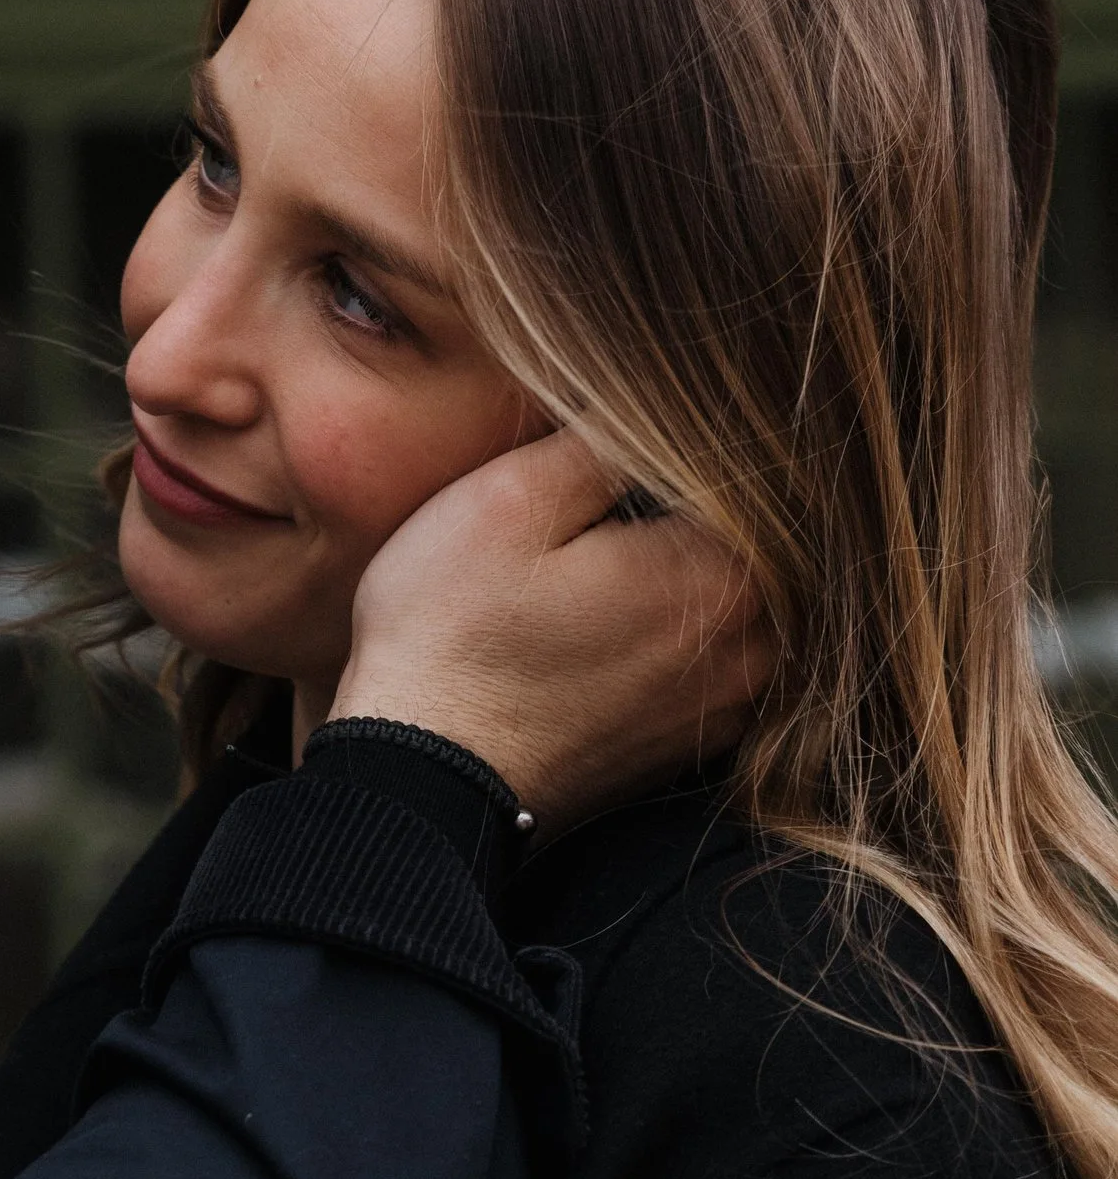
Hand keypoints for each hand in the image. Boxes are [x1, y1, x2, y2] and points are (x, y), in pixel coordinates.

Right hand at [329, 432, 768, 830]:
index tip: (635, 432)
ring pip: (744, 600)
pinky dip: (682, 629)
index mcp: (725, 572)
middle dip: (698, 502)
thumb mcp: (509, 499)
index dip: (692, 437)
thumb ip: (605, 440)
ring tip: (612, 547)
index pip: (750, 471)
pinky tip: (611, 614)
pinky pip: (717, 658)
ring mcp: (729, 705)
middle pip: (758, 538)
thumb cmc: (452, 635)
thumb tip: (660, 399)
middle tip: (621, 481)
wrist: (420, 778)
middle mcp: (754, 646)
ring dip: (694, 567)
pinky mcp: (692, 743)